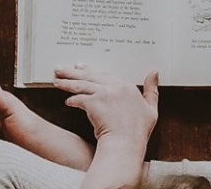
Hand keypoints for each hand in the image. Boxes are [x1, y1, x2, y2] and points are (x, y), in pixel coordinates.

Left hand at [55, 64, 158, 188]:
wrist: (126, 144)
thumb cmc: (138, 132)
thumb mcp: (151, 109)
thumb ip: (152, 90)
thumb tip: (154, 72)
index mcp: (127, 86)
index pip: (106, 75)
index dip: (92, 71)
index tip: (82, 67)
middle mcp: (115, 86)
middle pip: (90, 75)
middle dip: (74, 72)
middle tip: (62, 69)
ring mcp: (103, 94)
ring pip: (81, 84)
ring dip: (67, 82)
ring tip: (57, 80)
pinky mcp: (93, 103)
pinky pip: (79, 98)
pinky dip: (72, 100)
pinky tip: (67, 101)